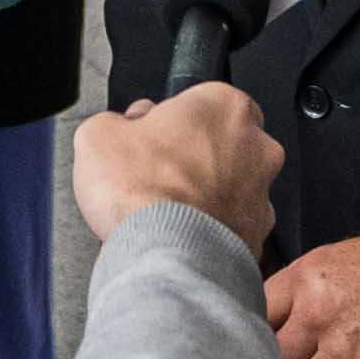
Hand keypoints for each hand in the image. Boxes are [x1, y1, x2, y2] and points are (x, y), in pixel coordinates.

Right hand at [76, 75, 277, 250]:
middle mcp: (256, 146)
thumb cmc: (144, 193)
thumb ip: (114, 121)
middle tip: (154, 173)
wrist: (167, 257)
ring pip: (230, 186)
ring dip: (203, 194)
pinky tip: (180, 234)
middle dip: (191, 157)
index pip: (197, 101)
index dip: (167, 121)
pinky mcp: (259, 235)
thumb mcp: (97, 135)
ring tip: (164, 210)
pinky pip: (232, 225)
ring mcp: (263, 193)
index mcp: (224, 106)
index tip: (147, 137)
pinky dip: (211, 229)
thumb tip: (117, 128)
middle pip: (220, 143)